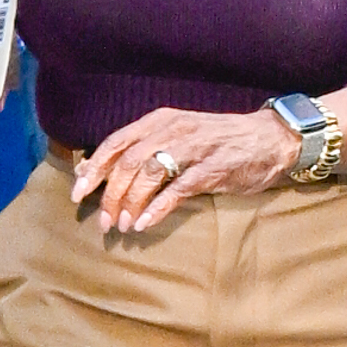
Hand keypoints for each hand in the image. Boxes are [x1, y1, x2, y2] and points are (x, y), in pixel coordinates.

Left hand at [71, 105, 296, 234]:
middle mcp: (173, 130)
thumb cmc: (218, 142)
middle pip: (128, 163)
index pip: (116, 143)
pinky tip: (145, 223)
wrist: (269, 139)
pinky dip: (157, 208)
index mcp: (160, 121)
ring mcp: (193, 148)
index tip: (77, 193)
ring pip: (148, 174)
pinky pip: (177, 189)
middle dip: (110, 195)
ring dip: (130, 203)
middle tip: (103, 221)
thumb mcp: (177, 138)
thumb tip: (95, 171)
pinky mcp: (212, 168)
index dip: (93, 169)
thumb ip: (142, 151)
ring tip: (123, 226)